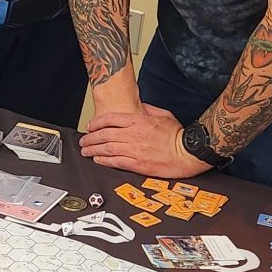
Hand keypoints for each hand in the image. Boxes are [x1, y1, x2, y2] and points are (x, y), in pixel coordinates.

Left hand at [80, 105, 208, 177]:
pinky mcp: (137, 164)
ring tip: (86, 151)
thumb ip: (148, 110)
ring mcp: (134, 150)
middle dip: (90, 137)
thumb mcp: (164, 115)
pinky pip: (115, 162)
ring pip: (106, 148)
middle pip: (104, 134)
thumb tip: (139, 106)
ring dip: (93, 149)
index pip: (110, 119)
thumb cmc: (178, 135)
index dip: (96, 123)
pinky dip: (104, 161)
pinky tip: (98, 160)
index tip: (90, 126)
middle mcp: (133, 135)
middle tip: (84, 140)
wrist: (188, 152)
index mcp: (139, 121)